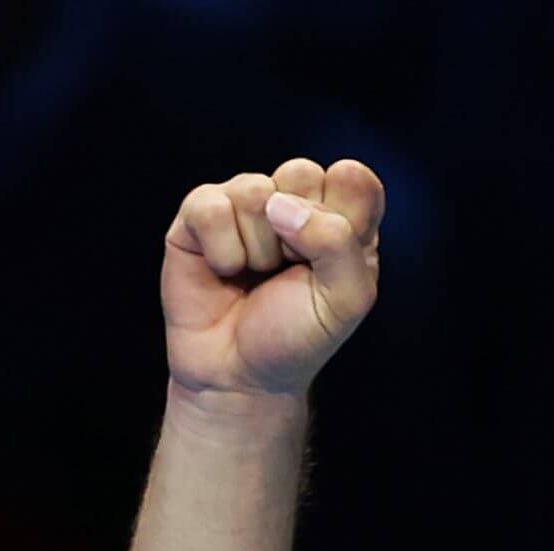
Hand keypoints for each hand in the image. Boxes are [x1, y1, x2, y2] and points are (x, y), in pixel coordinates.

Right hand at [161, 157, 384, 401]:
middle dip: (299, 234)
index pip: (353, 179)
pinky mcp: (200, 214)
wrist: (240, 374)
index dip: (343, 215)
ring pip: (255, 190)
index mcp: (342, 220)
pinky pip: (210, 207)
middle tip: (291, 270)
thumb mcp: (346, 299)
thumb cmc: (297, 337)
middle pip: (302, 172)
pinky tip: (225, 270)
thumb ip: (338, 241)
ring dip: (258, 249)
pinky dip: (221, 249)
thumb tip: (281, 203)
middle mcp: (295, 203)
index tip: (330, 260)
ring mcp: (245, 205)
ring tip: (256, 275)